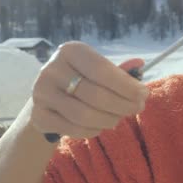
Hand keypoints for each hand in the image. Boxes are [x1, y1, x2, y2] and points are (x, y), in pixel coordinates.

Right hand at [29, 41, 148, 139]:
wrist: (49, 97)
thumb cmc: (82, 79)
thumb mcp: (98, 69)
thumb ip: (119, 70)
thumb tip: (140, 63)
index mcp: (70, 51)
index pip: (102, 70)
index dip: (126, 86)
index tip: (144, 95)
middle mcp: (51, 69)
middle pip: (95, 95)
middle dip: (123, 105)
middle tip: (137, 108)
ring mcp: (41, 93)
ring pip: (85, 115)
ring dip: (109, 120)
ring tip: (119, 118)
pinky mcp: (38, 115)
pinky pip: (73, 129)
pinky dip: (93, 130)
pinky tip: (101, 126)